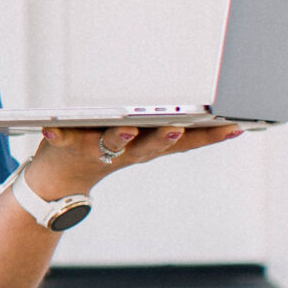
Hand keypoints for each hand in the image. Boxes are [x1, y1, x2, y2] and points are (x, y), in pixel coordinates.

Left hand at [31, 122, 242, 194]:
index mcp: (148, 147)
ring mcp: (96, 151)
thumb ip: (171, 126)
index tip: (236, 125)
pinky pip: (62, 139)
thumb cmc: (107, 148)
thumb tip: (210, 109)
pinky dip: (57, 134)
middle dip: (165, 138)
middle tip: (178, 128)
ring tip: (128, 129)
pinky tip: (51, 129)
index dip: (210, 137)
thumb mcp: (143, 139)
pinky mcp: (66, 145)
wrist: (60, 178)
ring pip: (111, 145)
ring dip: (121, 138)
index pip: (185, 143)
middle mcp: (126, 153)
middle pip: (150, 146)